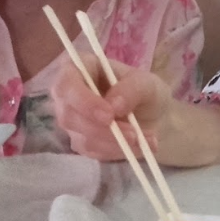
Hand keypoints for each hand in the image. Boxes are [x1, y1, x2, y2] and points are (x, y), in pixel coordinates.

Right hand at [52, 54, 175, 161]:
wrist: (153, 115)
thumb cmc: (145, 90)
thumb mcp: (147, 83)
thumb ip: (132, 89)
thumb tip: (114, 105)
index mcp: (80, 69)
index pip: (66, 84)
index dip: (83, 101)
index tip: (108, 115)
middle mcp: (69, 95)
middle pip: (69, 116)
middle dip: (102, 130)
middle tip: (133, 134)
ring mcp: (73, 120)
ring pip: (82, 138)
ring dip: (116, 143)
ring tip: (146, 139)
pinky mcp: (80, 141)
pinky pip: (93, 152)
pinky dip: (118, 151)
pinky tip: (139, 147)